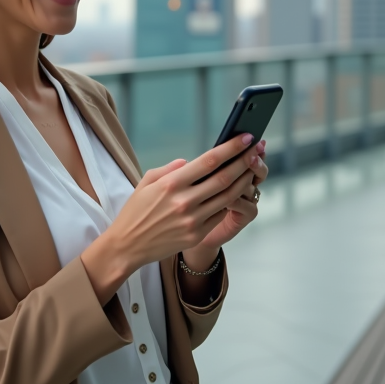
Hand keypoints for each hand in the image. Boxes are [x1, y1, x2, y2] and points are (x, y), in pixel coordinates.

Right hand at [80, 134, 258, 303]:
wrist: (127, 246)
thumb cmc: (136, 210)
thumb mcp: (147, 182)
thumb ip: (170, 169)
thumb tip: (191, 162)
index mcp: (171, 184)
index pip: (209, 161)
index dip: (231, 148)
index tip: (246, 137)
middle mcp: (184, 201)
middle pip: (224, 178)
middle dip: (244, 161)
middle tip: (257, 149)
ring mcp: (192, 220)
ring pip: (228, 197)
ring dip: (244, 181)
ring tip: (252, 168)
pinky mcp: (196, 234)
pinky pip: (219, 214)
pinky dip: (230, 201)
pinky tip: (237, 191)